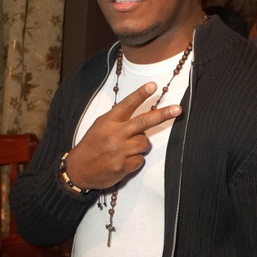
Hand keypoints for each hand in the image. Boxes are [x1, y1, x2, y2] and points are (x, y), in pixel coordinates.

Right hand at [64, 83, 181, 189]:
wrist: (78, 170)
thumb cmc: (92, 146)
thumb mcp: (100, 126)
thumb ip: (118, 121)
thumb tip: (143, 119)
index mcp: (108, 121)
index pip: (127, 105)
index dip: (140, 94)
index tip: (153, 86)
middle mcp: (115, 134)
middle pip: (144, 122)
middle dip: (163, 114)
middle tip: (178, 109)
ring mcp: (119, 151)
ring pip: (145, 143)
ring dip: (140, 145)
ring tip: (126, 149)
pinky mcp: (123, 166)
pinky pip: (140, 159)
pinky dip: (135, 160)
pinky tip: (123, 161)